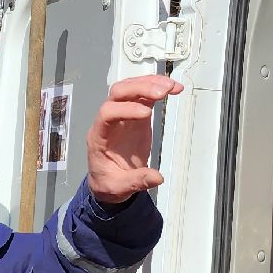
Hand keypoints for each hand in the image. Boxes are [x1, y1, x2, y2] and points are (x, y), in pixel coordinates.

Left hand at [85, 74, 184, 203]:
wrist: (108, 181)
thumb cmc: (108, 182)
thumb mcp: (119, 188)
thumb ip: (137, 181)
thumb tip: (157, 178)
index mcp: (99, 136)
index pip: (107, 113)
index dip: (126, 110)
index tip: (146, 114)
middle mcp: (108, 121)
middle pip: (118, 93)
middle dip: (139, 88)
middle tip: (161, 92)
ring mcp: (122, 115)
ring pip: (131, 88)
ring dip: (150, 84)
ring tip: (171, 86)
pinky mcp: (134, 115)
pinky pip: (144, 96)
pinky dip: (158, 89)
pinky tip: (173, 88)